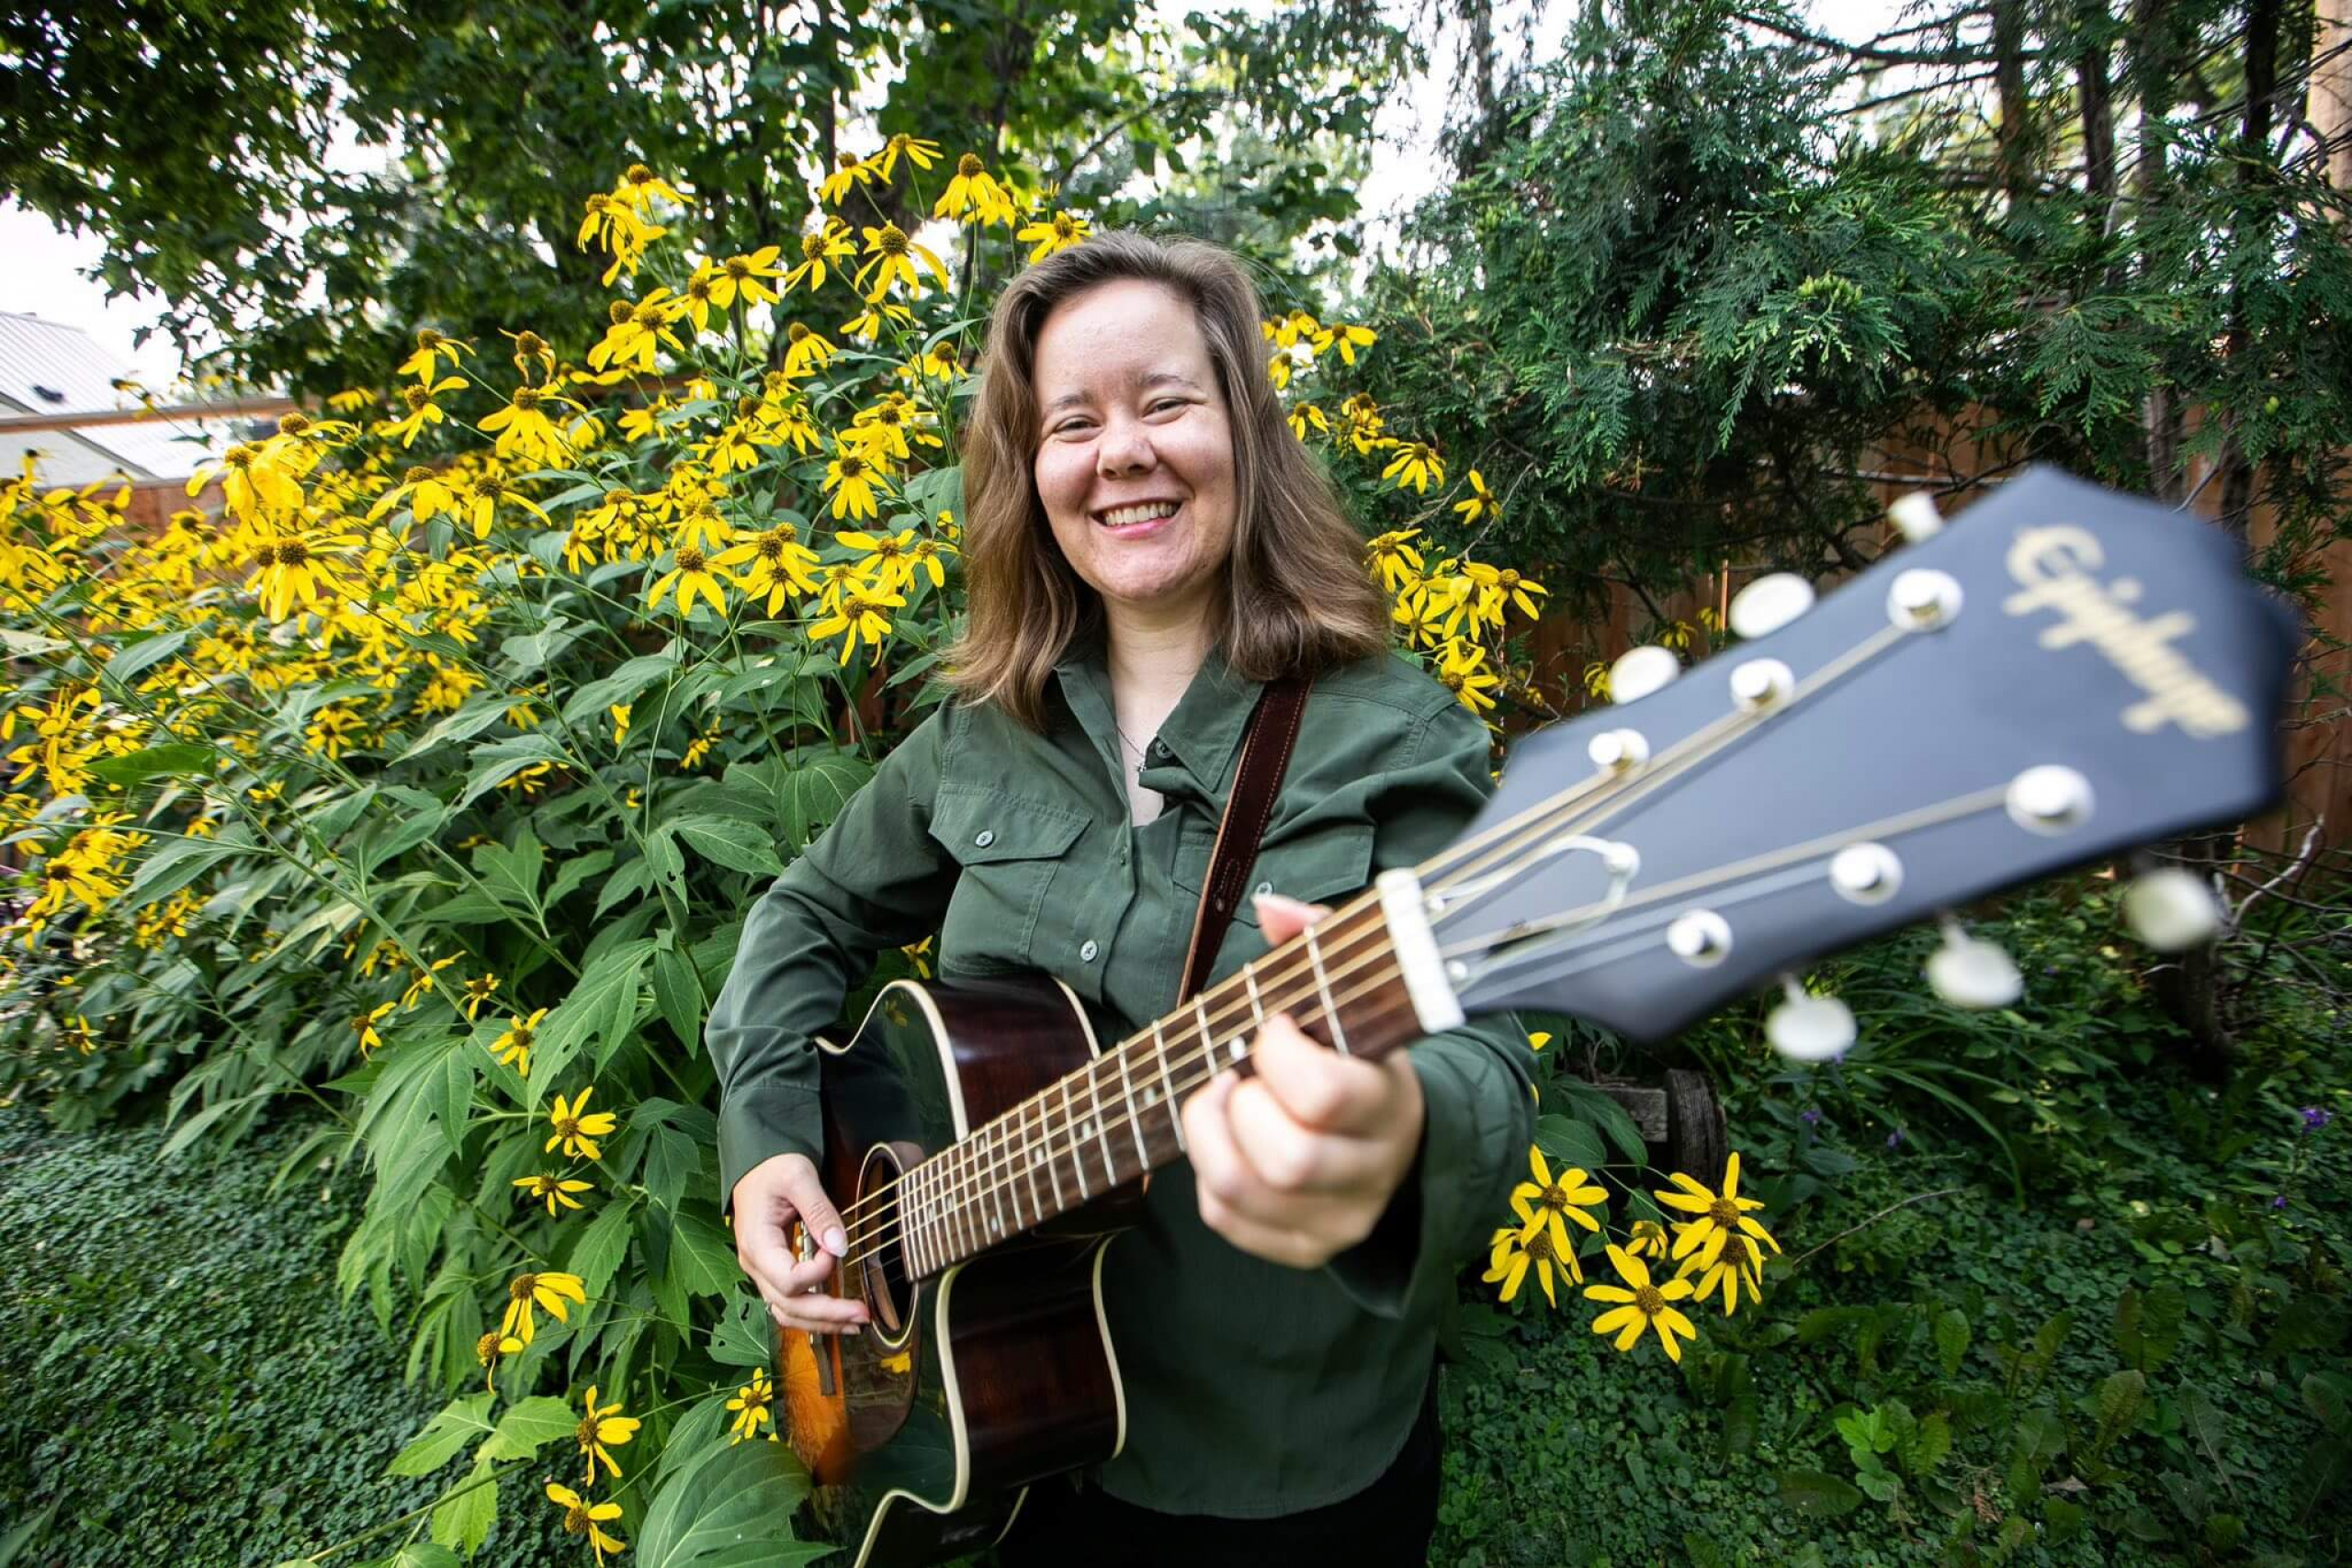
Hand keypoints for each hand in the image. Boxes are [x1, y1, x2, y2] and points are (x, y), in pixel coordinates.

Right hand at [732, 1151, 869, 1335]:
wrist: (757, 1166)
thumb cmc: (774, 1168)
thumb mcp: (798, 1177)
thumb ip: (819, 1211)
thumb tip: (839, 1247)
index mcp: (757, 1244)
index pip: (789, 1280)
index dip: (818, 1271)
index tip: (836, 1249)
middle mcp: (754, 1265)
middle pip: (789, 1305)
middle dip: (828, 1314)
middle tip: (863, 1315)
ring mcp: (761, 1272)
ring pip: (787, 1312)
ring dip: (821, 1322)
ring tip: (854, 1323)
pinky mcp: (771, 1271)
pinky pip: (788, 1302)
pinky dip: (812, 1313)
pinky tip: (836, 1315)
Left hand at [1181, 892, 1425, 1269]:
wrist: (1397, 1139)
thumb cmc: (1356, 1052)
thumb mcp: (1352, 995)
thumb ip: (1317, 944)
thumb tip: (1273, 909)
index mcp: (1390, 1101)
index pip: (1324, 1095)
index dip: (1278, 1056)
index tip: (1273, 1029)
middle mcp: (1373, 1170)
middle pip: (1287, 1159)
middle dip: (1240, 1106)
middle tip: (1235, 1073)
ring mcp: (1340, 1218)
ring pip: (1245, 1192)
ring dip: (1208, 1136)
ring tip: (1220, 1098)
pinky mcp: (1304, 1248)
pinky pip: (1227, 1219)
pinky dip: (1207, 1174)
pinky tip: (1228, 1139)